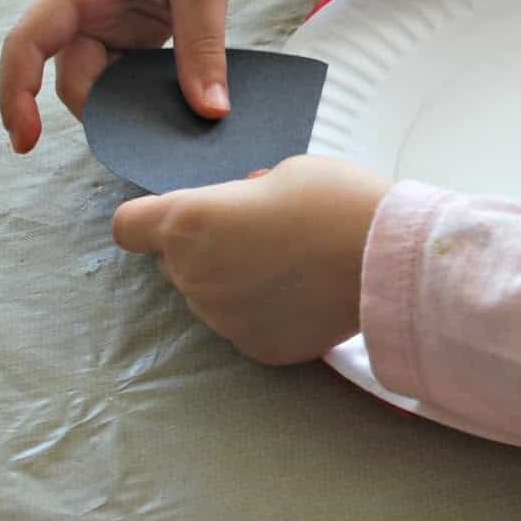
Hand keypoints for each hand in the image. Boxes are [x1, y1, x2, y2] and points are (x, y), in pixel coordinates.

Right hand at [0, 0, 266, 151]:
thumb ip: (201, 50)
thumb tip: (208, 112)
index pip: (28, 42)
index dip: (16, 94)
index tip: (23, 141)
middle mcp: (93, 2)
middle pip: (75, 73)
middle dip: (103, 110)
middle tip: (154, 138)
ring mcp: (121, 14)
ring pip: (109, 76)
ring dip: (133, 103)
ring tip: (176, 125)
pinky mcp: (149, 22)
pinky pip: (139, 69)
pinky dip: (156, 90)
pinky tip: (186, 106)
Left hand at [112, 156, 391, 364]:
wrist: (392, 259)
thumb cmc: (338, 200)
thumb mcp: (285, 172)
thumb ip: (243, 195)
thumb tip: (243, 207)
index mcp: (190, 223)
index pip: (129, 227)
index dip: (150, 219)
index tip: (180, 217)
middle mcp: (194, 276)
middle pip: (174, 263)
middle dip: (205, 249)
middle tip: (261, 234)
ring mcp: (223, 319)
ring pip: (211, 297)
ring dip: (235, 281)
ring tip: (292, 266)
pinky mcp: (256, 348)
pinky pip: (245, 325)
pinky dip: (265, 312)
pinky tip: (304, 295)